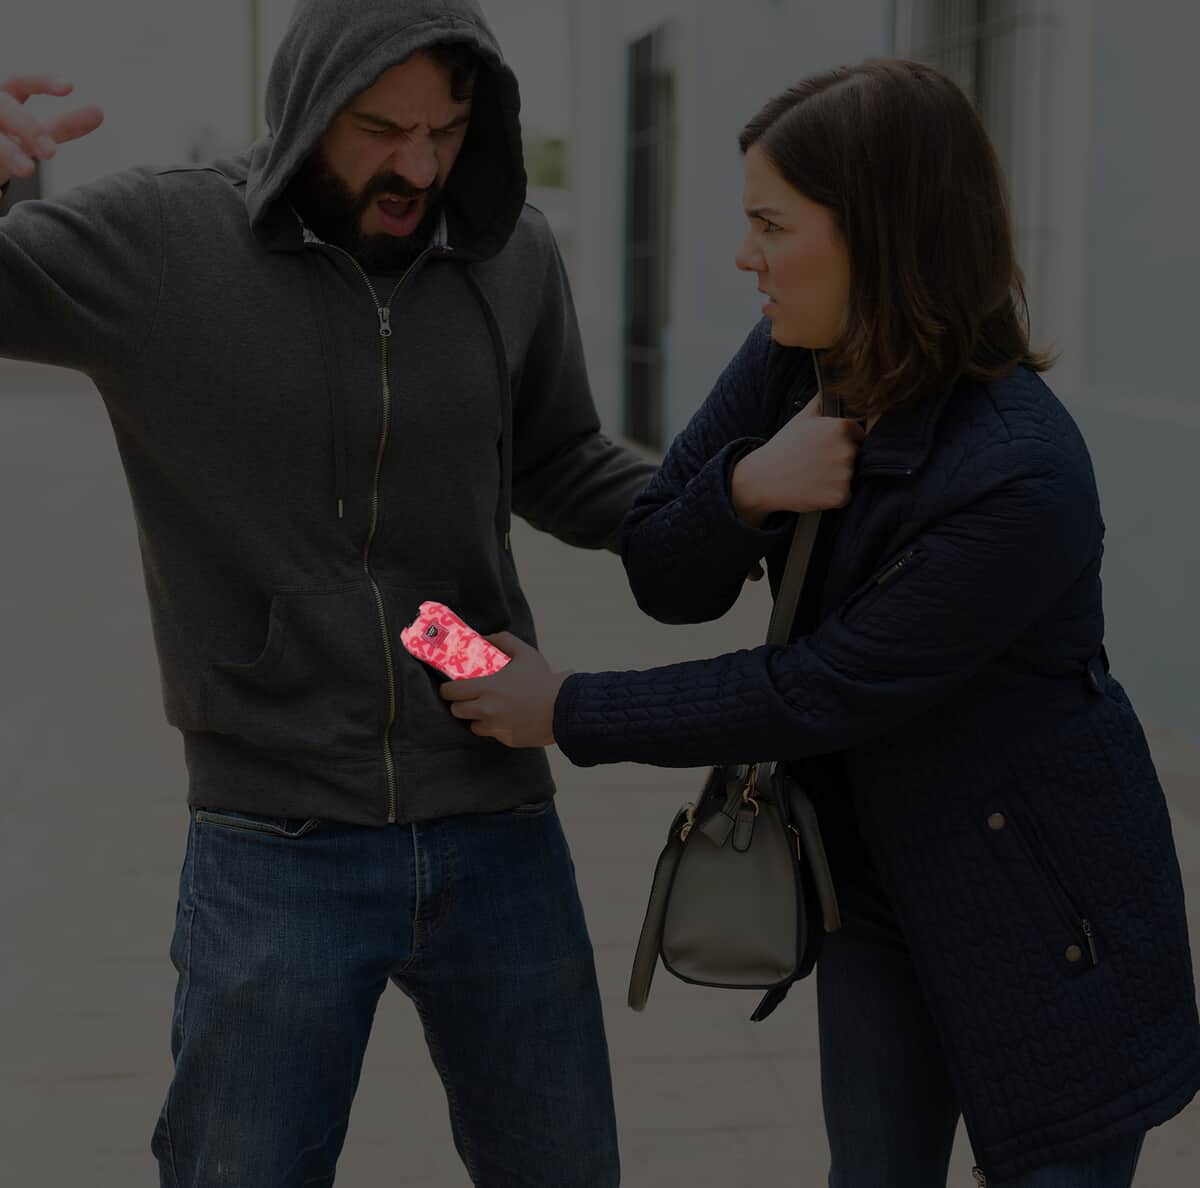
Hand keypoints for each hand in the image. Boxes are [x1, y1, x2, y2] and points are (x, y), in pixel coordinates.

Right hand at [0, 75, 103, 187]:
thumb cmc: (7, 137)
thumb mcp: (33, 131)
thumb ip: (63, 124)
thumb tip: (99, 112)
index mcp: (3, 97)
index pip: (19, 81)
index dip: (42, 82)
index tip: (70, 86)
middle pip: (4, 107)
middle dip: (28, 126)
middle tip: (50, 151)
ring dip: (8, 151)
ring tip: (27, 169)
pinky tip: (1, 187)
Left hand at [438, 632, 569, 748]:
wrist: (563, 707)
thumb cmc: (543, 680)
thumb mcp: (525, 653)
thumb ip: (503, 641)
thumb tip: (485, 637)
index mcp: (487, 687)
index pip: (451, 692)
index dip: (448, 689)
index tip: (451, 687)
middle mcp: (487, 709)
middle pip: (457, 710)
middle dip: (460, 704)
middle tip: (469, 698)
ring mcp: (496, 727)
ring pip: (473, 725)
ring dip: (477, 718)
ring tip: (490, 710)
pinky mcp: (506, 739)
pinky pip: (492, 734)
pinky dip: (495, 728)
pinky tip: (507, 719)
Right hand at [731, 396, 864, 524]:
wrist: (764, 479)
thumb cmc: (783, 448)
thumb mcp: (801, 418)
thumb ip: (821, 402)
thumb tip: (831, 387)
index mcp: (840, 428)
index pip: (859, 434)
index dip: (843, 441)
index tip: (825, 448)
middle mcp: (846, 449)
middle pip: (856, 456)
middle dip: (841, 460)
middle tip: (816, 464)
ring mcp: (844, 474)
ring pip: (850, 477)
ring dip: (837, 479)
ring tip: (814, 477)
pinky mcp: (840, 495)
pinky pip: (844, 496)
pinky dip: (832, 497)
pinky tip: (814, 490)